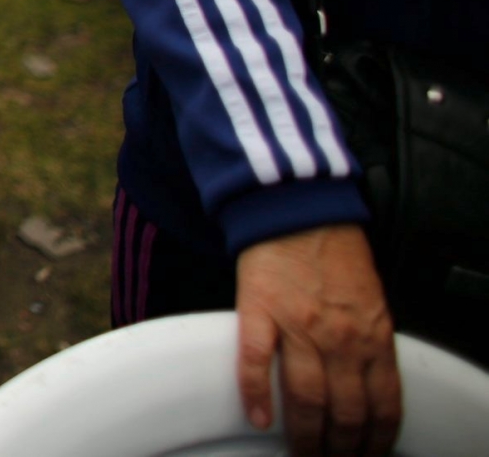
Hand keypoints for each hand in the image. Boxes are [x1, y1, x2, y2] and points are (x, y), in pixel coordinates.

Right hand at [235, 225, 400, 456]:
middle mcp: (342, 338)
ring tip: (299, 452)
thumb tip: (368, 385)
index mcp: (374, 335)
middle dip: (338, 448)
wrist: (296, 207)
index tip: (366, 456)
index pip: (383, 407)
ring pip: (307, 399)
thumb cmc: (332, 250)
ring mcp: (300, 327)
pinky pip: (258, 363)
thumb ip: (371, 342)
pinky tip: (256, 417)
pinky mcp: (261, 312)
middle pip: (345, 412)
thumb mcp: (373, 300)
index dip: (376, 441)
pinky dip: (256, 395)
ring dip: (304, 436)